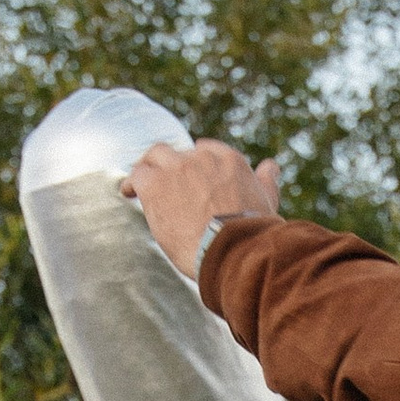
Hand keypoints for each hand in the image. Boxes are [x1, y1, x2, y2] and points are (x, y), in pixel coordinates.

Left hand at [123, 138, 279, 279]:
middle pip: (177, 152)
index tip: (190, 178)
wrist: (235, 251)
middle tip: (162, 182)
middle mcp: (201, 157)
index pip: (204, 150)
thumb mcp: (266, 201)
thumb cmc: (254, 234)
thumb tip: (271, 165)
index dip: (194, 164)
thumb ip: (266, 181)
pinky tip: (128, 193)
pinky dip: (131, 183)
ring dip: (148, 169)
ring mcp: (177, 168)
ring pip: (154, 157)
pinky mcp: (155, 185)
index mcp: (229, 160)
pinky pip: (137, 175)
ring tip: (141, 185)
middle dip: (169, 164)